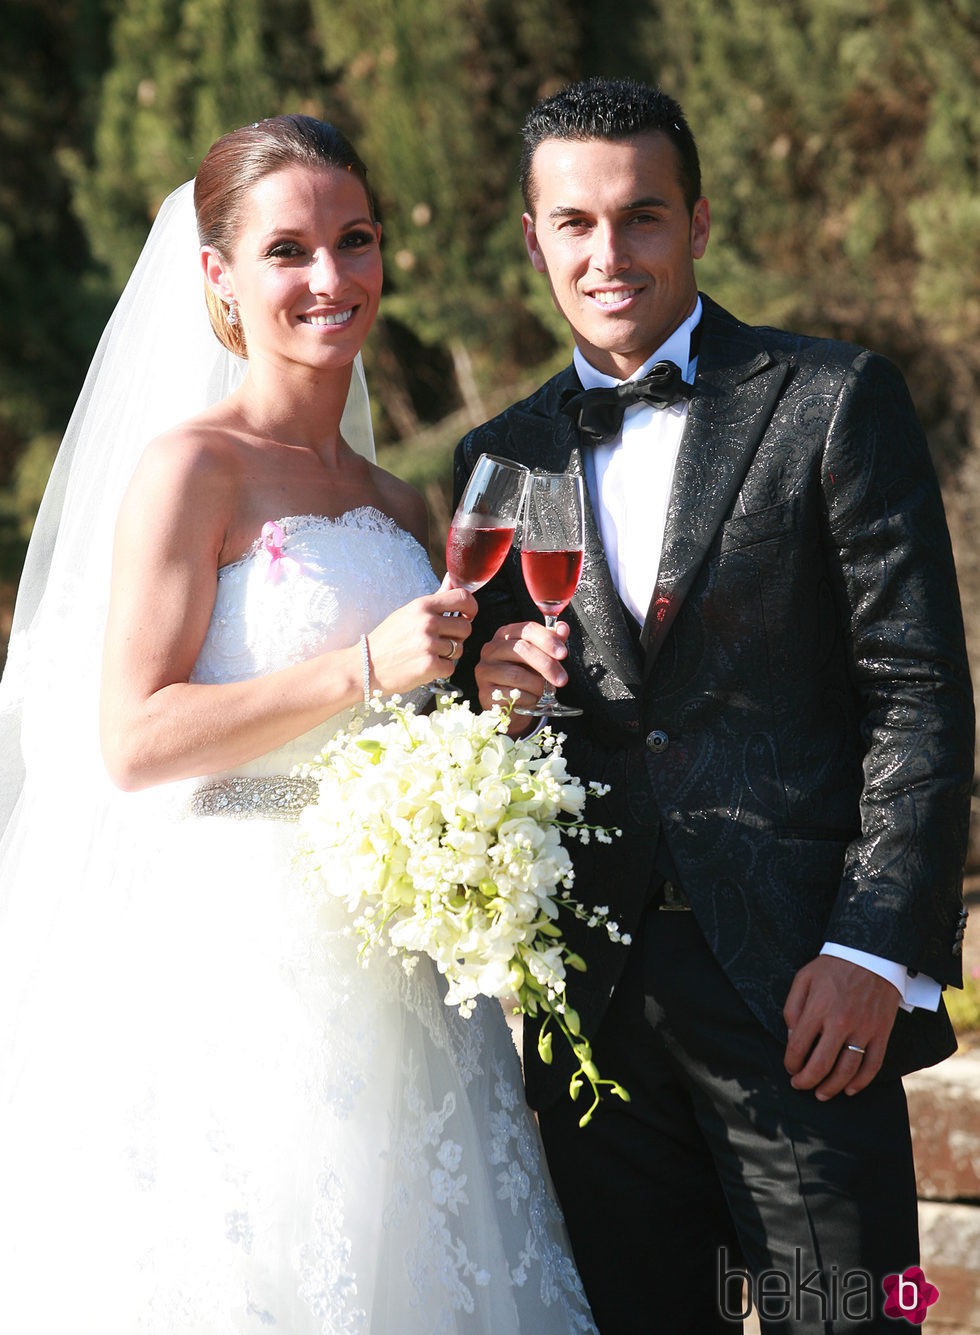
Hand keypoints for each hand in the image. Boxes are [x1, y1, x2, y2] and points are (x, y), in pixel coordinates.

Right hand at [369, 585, 476, 694]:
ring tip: (428, 654)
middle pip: (466, 627)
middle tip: (440, 641)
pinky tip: (425, 666)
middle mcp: (427, 622)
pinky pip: (451, 667)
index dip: (471, 608)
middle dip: (458, 636)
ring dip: (448, 655)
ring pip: (459, 649)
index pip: (462, 597)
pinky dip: (441, 670)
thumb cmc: (388, 639)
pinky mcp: (429, 666)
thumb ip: (435, 598)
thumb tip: (452, 580)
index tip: (467, 616)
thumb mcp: (408, 612)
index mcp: (422, 606)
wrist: (365, 666)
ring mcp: (428, 644)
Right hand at [475, 620, 568, 732]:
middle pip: (522, 649)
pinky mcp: (484, 693)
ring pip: (517, 674)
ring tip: (543, 691)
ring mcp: (485, 671)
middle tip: (562, 679)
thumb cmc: (526, 677)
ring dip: (537, 685)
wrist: (511, 705)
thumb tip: (562, 628)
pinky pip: (512, 695)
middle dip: (547, 664)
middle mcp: (491, 649)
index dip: (547, 639)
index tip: (563, 653)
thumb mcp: (541, 657)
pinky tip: (530, 699)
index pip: (527, 629)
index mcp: (505, 635)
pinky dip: (528, 699)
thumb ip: (551, 642)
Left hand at [783, 955, 901, 1100]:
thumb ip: (792, 1007)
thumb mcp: (804, 978)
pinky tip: (850, 1089)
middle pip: (821, 1065)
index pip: (798, 1046)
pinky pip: (873, 1065)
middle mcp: (840, 1022)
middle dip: (807, 1081)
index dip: (791, 1063)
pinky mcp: (882, 1033)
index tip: (790, 1068)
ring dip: (832, 1087)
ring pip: (847, 1071)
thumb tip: (791, 1037)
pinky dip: (861, 1082)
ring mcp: (864, 1030)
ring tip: (821, 1094)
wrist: (872, 955)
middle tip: (800, 1085)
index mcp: (818, 1008)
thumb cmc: (833, 967)